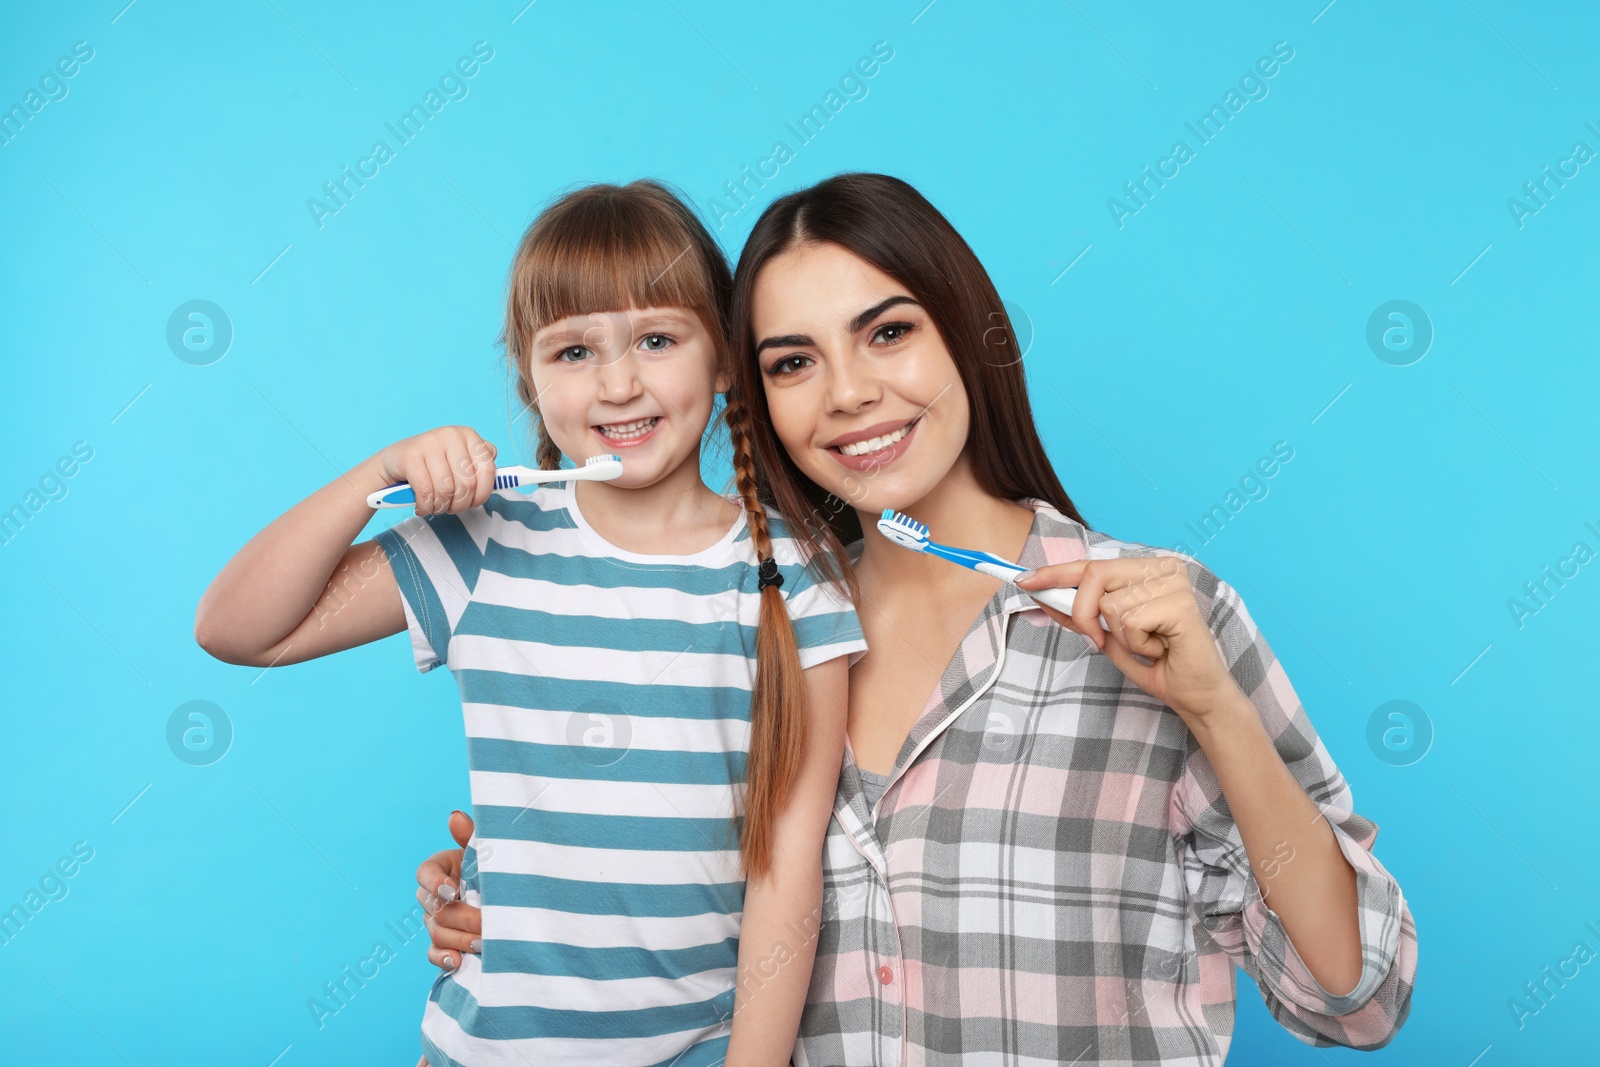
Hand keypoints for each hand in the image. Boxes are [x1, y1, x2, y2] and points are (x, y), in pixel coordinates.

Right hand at [371, 426, 497, 515]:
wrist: (392, 465)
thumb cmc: (432, 469)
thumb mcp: (459, 464)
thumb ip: (481, 468)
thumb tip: (507, 477)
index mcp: (469, 436)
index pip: (488, 469)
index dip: (483, 493)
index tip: (475, 503)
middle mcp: (451, 434)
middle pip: (467, 484)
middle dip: (459, 504)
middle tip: (450, 507)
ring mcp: (429, 443)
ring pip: (447, 490)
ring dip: (440, 507)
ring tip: (435, 506)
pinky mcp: (410, 455)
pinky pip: (426, 493)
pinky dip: (425, 507)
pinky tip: (421, 505)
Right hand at [416, 810, 481, 969]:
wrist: (511, 899)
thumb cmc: (495, 869)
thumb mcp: (487, 851)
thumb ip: (471, 836)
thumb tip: (455, 816)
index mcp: (441, 868)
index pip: (425, 873)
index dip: (435, 883)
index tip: (453, 891)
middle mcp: (434, 896)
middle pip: (435, 908)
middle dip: (461, 916)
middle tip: (486, 923)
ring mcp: (436, 921)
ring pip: (437, 932)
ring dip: (459, 939)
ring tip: (483, 943)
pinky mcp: (442, 943)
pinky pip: (434, 953)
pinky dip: (443, 958)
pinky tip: (457, 962)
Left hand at [1016, 557, 1243, 726]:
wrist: (1195, 697)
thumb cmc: (1158, 665)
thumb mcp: (1108, 637)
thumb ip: (1081, 614)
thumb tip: (1044, 594)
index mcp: (1147, 570)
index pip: (1093, 564)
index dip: (1055, 573)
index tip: (1024, 580)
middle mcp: (1163, 568)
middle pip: (1094, 574)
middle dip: (1081, 612)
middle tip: (1096, 640)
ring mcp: (1173, 582)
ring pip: (1109, 603)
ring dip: (1119, 636)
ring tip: (1148, 645)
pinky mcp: (1180, 603)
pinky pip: (1129, 620)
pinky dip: (1137, 643)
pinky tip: (1160, 649)